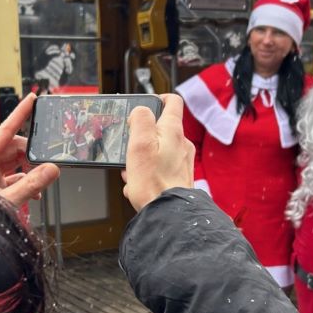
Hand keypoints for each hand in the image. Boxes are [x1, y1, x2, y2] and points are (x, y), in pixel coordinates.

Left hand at [0, 93, 59, 207]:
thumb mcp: (7, 201)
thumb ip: (32, 185)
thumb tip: (52, 170)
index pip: (5, 131)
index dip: (20, 114)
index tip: (32, 99)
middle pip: (12, 148)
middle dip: (31, 153)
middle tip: (47, 161)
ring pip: (13, 163)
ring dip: (29, 170)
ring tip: (41, 181)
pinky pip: (11, 178)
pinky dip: (24, 182)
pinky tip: (34, 192)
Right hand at [122, 94, 194, 210]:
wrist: (167, 213)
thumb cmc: (154, 182)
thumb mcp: (140, 143)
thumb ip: (140, 120)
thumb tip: (141, 110)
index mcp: (173, 131)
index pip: (172, 101)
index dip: (158, 98)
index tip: (145, 105)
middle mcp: (182, 144)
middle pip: (162, 128)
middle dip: (142, 135)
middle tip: (130, 146)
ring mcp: (182, 161)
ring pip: (158, 150)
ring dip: (142, 157)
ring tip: (132, 170)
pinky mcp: (179, 177)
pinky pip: (160, 168)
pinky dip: (147, 172)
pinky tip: (137, 183)